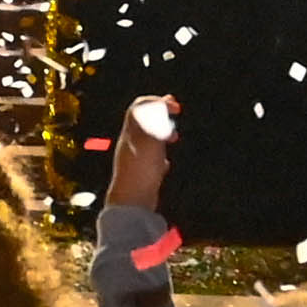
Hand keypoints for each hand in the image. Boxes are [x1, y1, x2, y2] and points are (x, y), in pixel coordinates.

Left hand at [108, 89, 175, 221]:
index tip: (174, 106)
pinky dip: (160, 154)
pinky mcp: (140, 175)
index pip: (140, 107)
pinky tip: (166, 163)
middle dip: (161, 114)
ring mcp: (135, 159)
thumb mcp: (151, 142)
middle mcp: (130, 144)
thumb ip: (156, 122)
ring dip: (162, 133)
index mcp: (131, 134)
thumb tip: (162, 102)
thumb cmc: (140, 173)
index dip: (157, 101)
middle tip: (175, 113)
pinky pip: (150, 159)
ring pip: (148, 139)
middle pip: (144, 120)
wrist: (131, 204)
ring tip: (174, 137)